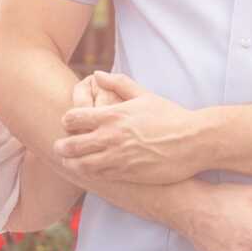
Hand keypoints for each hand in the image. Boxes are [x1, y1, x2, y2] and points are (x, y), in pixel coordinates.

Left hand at [56, 72, 204, 183]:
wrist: (193, 142)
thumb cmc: (170, 116)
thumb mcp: (144, 95)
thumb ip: (118, 83)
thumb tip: (96, 74)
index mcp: (113, 115)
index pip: (74, 118)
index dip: (67, 120)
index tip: (68, 123)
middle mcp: (111, 137)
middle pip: (72, 144)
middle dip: (62, 146)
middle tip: (58, 147)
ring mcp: (118, 158)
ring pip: (82, 164)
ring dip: (72, 163)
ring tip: (69, 162)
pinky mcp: (127, 174)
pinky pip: (99, 176)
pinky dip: (90, 174)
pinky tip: (89, 171)